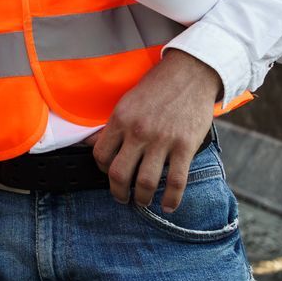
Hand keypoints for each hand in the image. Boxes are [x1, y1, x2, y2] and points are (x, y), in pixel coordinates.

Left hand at [91, 49, 220, 211]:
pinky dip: (171, 199)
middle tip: (122, 198)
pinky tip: (168, 206)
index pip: (100, 155)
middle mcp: (138, 132)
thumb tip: (91, 143)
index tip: (109, 174)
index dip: (102, 170)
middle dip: (118, 192)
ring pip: (146, 182)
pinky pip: (177, 181)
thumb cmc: (157, 87)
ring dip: (142, 199)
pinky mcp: (185, 146)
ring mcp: (162, 140)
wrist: (190, 73)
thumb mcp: (127, 101)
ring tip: (143, 202)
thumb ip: (113, 125)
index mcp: (120, 119)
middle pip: (119, 174)